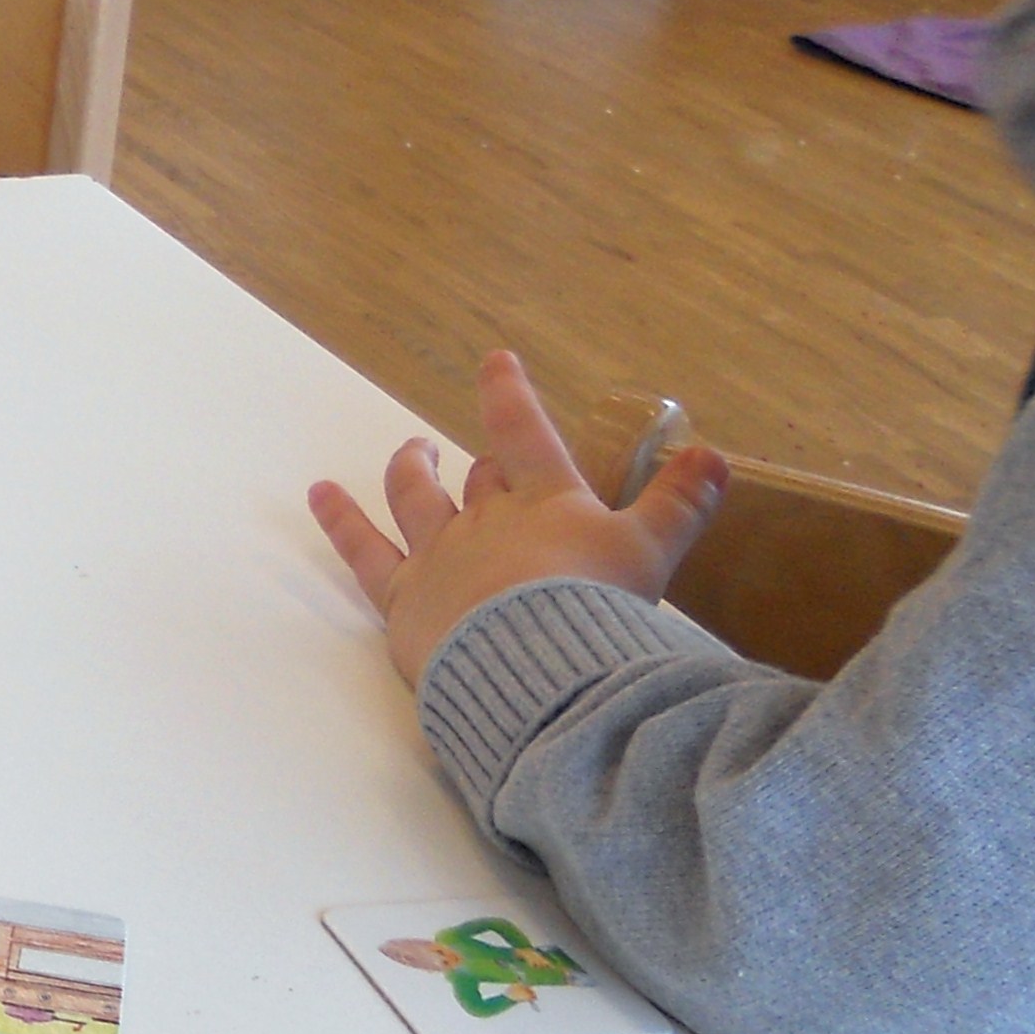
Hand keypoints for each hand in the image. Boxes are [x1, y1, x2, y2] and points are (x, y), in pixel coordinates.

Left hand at [308, 348, 725, 685]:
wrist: (539, 670)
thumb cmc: (599, 612)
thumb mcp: (653, 554)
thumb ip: (681, 505)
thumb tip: (715, 455)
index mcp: (547, 503)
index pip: (524, 434)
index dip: (508, 396)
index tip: (494, 362)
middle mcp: (487, 519)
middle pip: (481, 480)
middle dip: (482, 467)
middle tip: (480, 460)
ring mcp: (439, 555)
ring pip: (416, 498)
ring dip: (411, 471)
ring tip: (410, 454)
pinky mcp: (402, 598)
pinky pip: (361, 549)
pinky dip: (339, 518)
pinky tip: (320, 495)